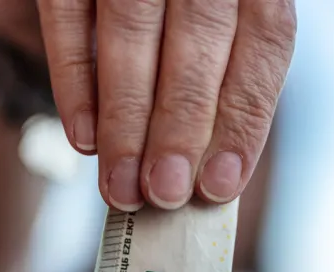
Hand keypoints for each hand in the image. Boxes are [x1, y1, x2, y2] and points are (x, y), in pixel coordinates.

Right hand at [0, 0, 296, 210]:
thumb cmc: (182, 13)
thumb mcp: (220, 30)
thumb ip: (220, 83)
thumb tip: (209, 178)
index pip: (266, 40)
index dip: (243, 118)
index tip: (219, 186)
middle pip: (197, 39)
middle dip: (180, 126)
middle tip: (164, 192)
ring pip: (130, 31)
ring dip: (125, 119)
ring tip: (122, 185)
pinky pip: (67, 17)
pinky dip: (74, 82)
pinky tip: (84, 138)